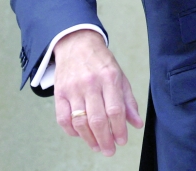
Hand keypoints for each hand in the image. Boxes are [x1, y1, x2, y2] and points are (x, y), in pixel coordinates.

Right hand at [53, 29, 142, 155]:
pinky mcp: (59, 93)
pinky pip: (62, 118)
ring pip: (80, 121)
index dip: (119, 129)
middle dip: (105, 139)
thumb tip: (137, 124)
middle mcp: (91, 84)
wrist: (77, 44)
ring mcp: (73, 89)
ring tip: (97, 147)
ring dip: (89, 139)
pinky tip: (80, 135)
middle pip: (97, 119)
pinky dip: (71, 131)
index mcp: (110, 78)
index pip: (115, 110)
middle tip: (110, 150)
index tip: (122, 141)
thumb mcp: (120, 76)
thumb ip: (128, 101)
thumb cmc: (102, 62)